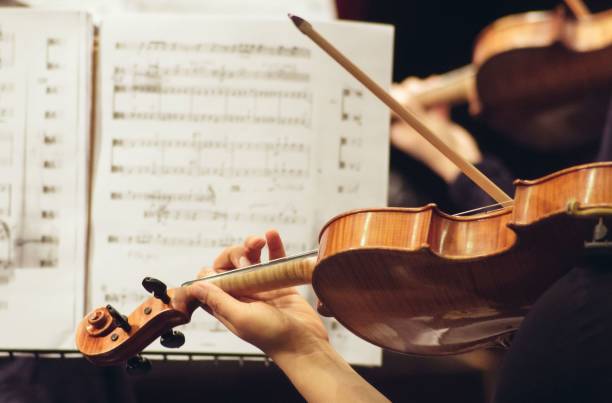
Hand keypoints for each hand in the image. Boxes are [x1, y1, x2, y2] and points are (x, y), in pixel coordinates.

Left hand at [188, 230, 327, 357]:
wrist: (305, 344)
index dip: (212, 271)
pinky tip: (272, 234)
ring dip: (252, 245)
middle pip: (230, 265)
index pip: (210, 282)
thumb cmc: (273, 337)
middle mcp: (242, 294)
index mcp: (227, 305)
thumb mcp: (240, 318)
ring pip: (251, 258)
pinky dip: (273, 245)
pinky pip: (274, 259)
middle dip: (236, 253)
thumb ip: (218, 300)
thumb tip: (195, 285)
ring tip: (260, 241)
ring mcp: (261, 287)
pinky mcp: (281, 282)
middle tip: (248, 259)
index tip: (221, 268)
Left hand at [391, 76, 480, 182]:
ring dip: (425, 89)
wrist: (461, 159)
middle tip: (418, 87)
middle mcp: (409, 127)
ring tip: (431, 84)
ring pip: (421, 100)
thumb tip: (395, 91)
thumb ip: (409, 107)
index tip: (397, 87)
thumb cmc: (438, 147)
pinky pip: (435, 102)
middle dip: (410, 90)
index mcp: (398, 132)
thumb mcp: (421, 124)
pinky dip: (436, 93)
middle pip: (404, 102)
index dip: (392, 96)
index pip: (389, 110)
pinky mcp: (438, 120)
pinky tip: (437, 83)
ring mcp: (424, 123)